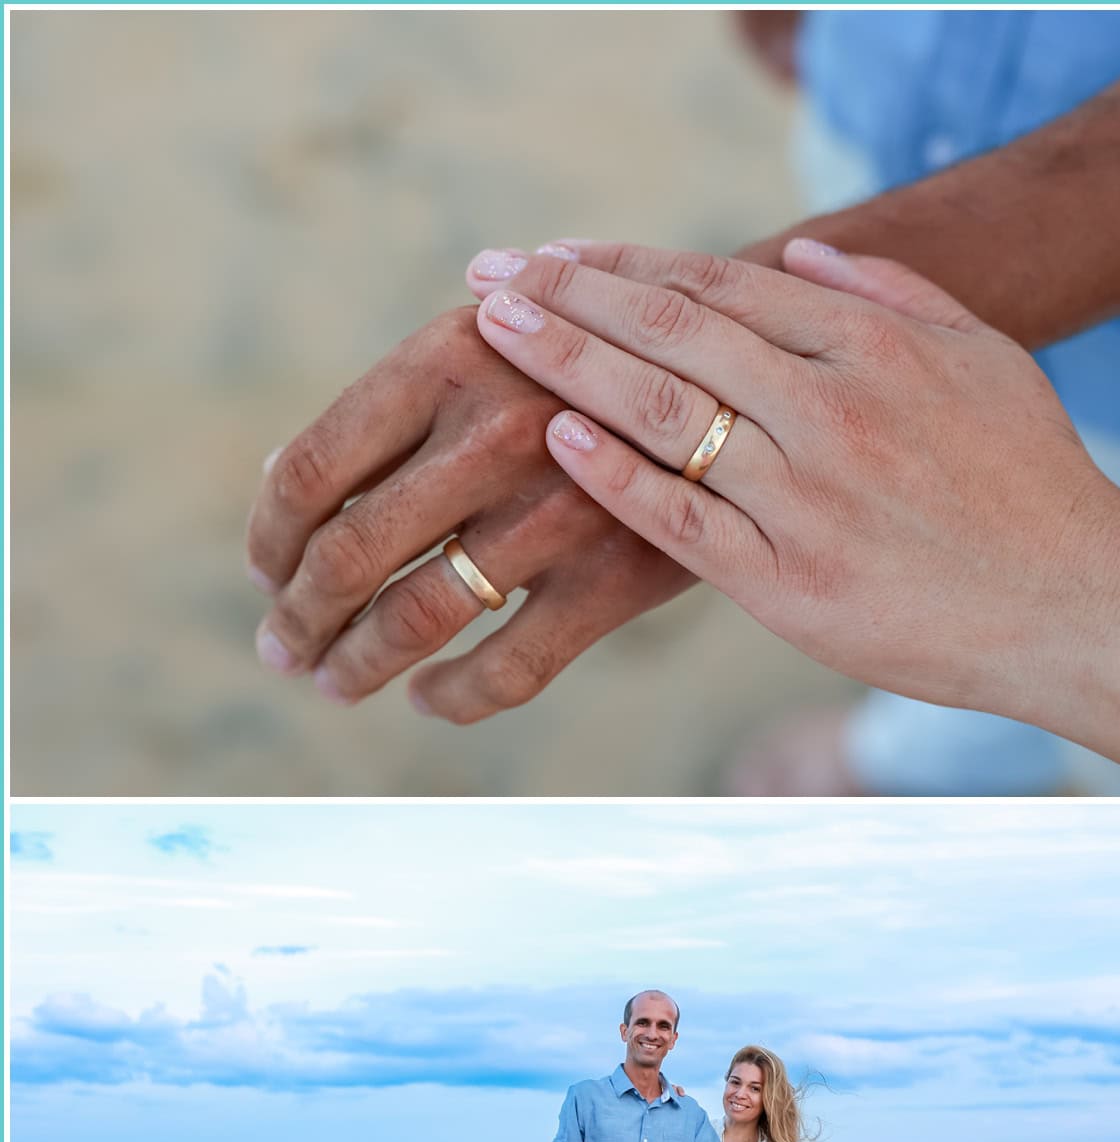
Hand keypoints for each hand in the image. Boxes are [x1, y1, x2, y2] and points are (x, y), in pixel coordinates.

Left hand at [244, 307, 694, 722]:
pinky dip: (453, 698)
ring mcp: (559, 509)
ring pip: (418, 620)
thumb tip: (277, 484)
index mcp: (446, 357)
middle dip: (300, 619)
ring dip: (357, 666)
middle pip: (350, 557)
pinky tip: (427, 699)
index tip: (264, 576)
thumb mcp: (489, 345)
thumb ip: (392, 406)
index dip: (269, 540)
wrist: (735, 378)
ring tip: (336, 683)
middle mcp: (497, 430)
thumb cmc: (582, 362)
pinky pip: (509, 668)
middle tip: (283, 650)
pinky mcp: (615, 576)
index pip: (312, 471)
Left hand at [464, 241, 1119, 791]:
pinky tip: (557, 439)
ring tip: (497, 331)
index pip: (722, 287)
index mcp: (872, 346)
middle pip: (673, 333)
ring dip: (569, 363)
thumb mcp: (982, 358)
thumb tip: (803, 251)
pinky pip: (683, 520)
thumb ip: (892, 295)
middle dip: (570, 296)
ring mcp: (804, 497)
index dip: (626, 267)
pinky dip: (617, 477)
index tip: (558, 253)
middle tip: (491, 275)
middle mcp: (829, 408)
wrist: (1075, 605)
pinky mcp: (788, 583)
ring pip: (664, 413)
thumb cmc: (1031, 483)